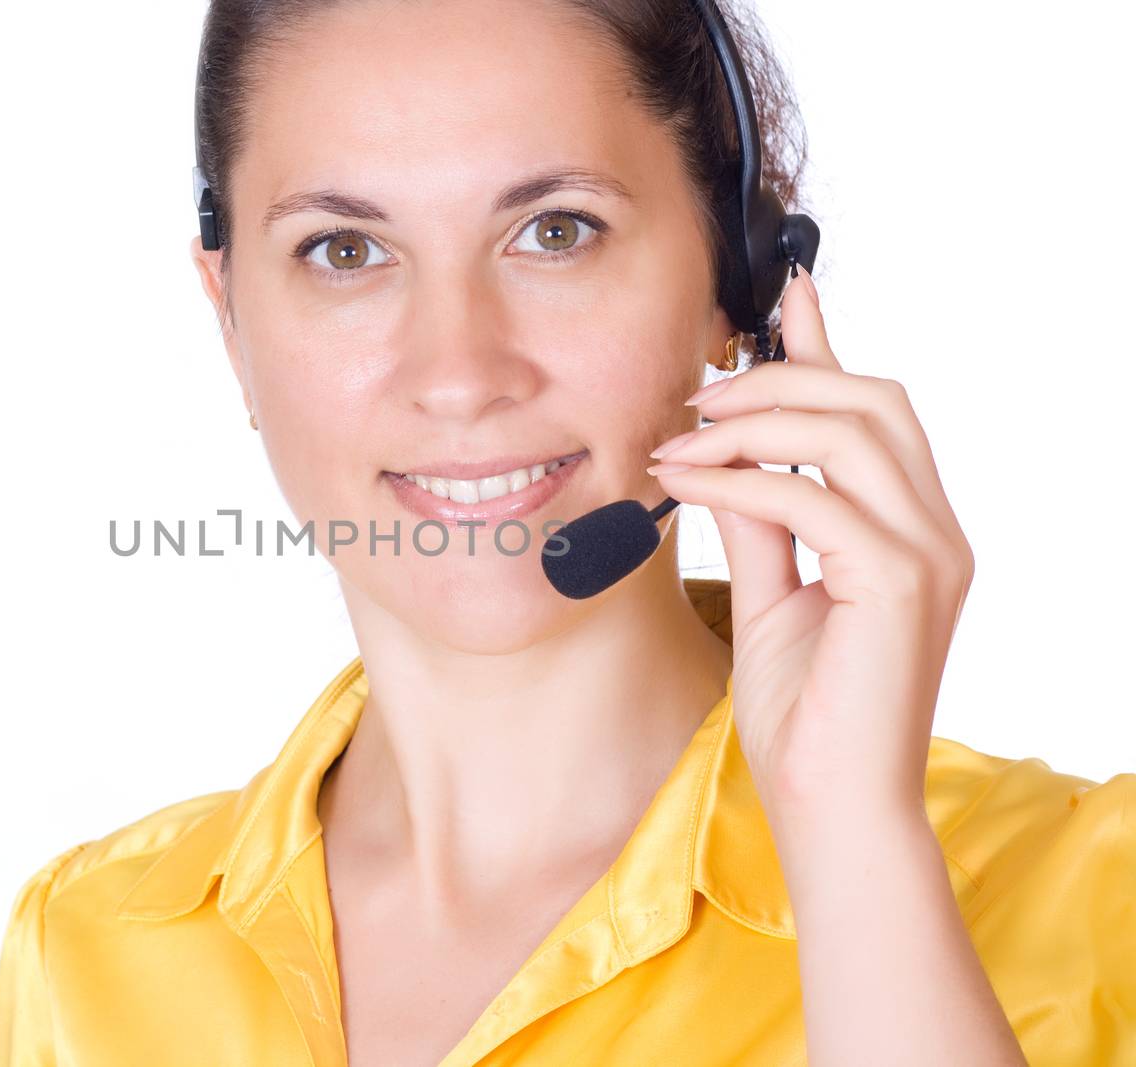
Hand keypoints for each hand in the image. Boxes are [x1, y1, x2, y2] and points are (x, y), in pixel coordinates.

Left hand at [644, 267, 974, 826]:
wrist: (829, 806)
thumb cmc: (805, 713)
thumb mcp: (772, 593)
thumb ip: (760, 520)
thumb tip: (722, 453)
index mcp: (911, 529)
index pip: (873, 412)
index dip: (826, 346)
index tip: (781, 296)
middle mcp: (935, 531)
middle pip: (870, 401)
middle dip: (777, 378)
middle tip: (696, 395)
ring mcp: (928, 554)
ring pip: (849, 432)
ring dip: (753, 421)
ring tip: (680, 438)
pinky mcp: (900, 584)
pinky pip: (812, 498)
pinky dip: (741, 479)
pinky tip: (685, 481)